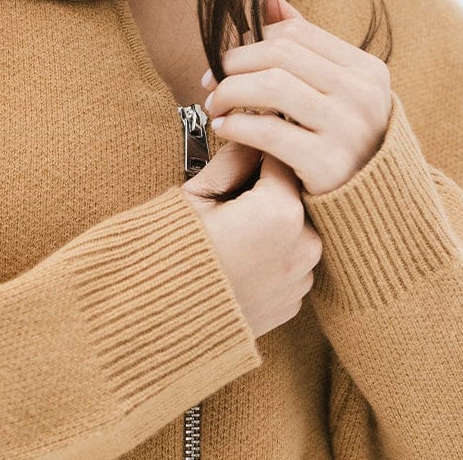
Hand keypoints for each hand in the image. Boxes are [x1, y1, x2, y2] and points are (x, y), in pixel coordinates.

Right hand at [181, 136, 322, 339]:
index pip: (280, 160)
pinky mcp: (293, 302)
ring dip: (273, 224)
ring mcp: (300, 278)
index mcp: (280, 210)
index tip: (239, 153)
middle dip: (266, 190)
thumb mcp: (197, 195)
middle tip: (229, 199)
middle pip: (292, 196)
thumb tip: (251, 141)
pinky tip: (238, 261)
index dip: (256, 152)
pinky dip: (271, 257)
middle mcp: (303, 245)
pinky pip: (289, 264)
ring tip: (232, 233)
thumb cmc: (172, 253)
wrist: (159, 321)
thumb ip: (232, 161)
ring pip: (294, 230)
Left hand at [201, 0, 391, 196]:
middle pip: (279, 55)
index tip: (227, 60)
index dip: (252, 41)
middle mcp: (362, 94)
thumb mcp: (338, 89)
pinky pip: (268, 132)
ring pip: (270, 87)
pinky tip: (224, 129)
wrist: (375, 203)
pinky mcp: (327, 164)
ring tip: (214, 106)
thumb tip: (270, 0)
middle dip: (234, 64)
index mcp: (366, 69)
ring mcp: (347, 128)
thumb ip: (307, 45)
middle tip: (210, 82)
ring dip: (230, 92)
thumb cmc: (345, 138)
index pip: (295, 34)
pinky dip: (237, 126)